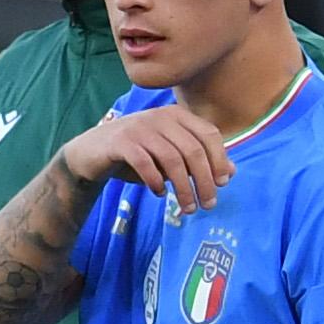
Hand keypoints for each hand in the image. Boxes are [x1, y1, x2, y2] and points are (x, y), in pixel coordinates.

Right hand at [62, 101, 234, 220]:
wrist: (91, 153)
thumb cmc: (137, 156)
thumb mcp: (170, 158)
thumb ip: (199, 161)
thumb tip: (231, 172)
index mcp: (176, 115)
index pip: (209, 134)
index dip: (220, 159)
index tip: (222, 183)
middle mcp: (160, 116)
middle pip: (193, 150)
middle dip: (204, 180)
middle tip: (208, 204)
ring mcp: (140, 127)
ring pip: (172, 159)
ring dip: (183, 188)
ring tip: (187, 207)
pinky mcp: (121, 141)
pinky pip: (145, 163)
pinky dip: (155, 181)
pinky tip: (158, 193)